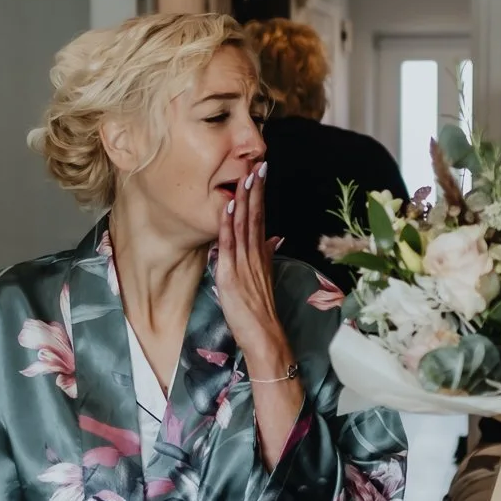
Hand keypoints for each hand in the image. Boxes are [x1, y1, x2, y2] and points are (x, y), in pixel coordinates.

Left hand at [217, 161, 290, 374]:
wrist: (265, 336)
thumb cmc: (261, 313)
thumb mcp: (264, 279)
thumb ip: (267, 257)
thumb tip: (273, 239)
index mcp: (261, 255)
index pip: (260, 219)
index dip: (259, 196)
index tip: (260, 174)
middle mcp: (255, 256)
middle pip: (256, 216)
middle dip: (256, 190)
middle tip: (258, 164)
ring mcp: (244, 264)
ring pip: (244, 225)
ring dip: (244, 200)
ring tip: (245, 176)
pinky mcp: (232, 275)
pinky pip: (230, 244)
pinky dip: (228, 224)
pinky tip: (228, 207)